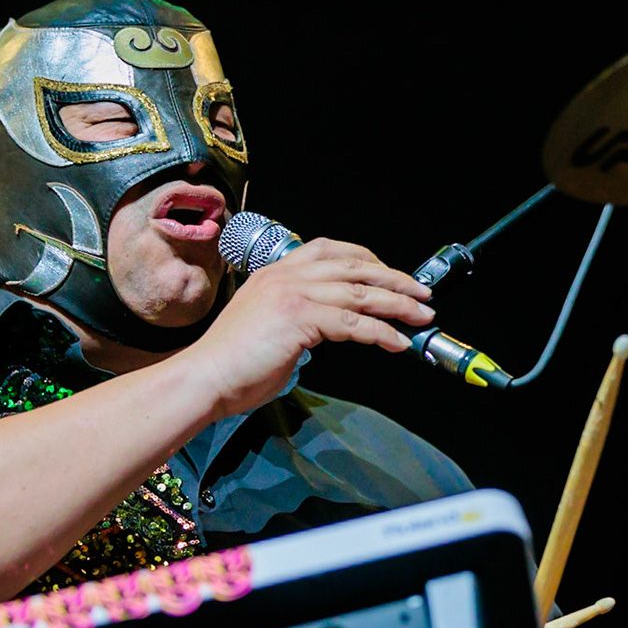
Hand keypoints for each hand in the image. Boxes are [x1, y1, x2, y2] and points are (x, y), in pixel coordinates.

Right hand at [176, 237, 434, 418]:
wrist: (206, 376)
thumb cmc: (231, 363)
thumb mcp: (266, 324)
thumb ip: (297, 317)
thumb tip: (328, 328)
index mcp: (275, 273)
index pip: (329, 250)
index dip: (366, 259)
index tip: (389, 274)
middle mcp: (286, 275)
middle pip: (355, 267)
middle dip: (395, 280)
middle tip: (421, 293)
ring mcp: (293, 293)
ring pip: (361, 294)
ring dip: (398, 306)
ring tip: (422, 317)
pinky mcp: (300, 318)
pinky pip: (354, 324)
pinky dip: (382, 333)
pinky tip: (397, 343)